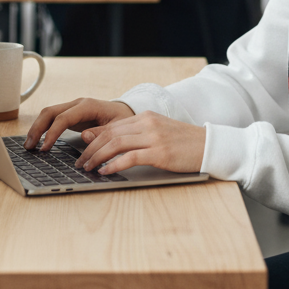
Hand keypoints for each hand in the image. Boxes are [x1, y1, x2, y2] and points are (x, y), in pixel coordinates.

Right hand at [25, 97, 133, 151]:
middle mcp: (77, 104)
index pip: (63, 118)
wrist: (126, 112)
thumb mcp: (118, 128)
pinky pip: (53, 119)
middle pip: (50, 112)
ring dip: (37, 128)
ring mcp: (73, 108)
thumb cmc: (123, 120)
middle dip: (37, 128)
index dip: (52, 133)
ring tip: (29, 146)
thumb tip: (84, 137)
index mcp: (88, 106)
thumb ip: (101, 133)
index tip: (45, 148)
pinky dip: (43, 129)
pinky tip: (38, 141)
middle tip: (29, 147)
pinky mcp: (71, 115)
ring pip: (48, 114)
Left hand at [75, 110, 205, 174]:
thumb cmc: (184, 143)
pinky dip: (114, 164)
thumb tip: (109, 141)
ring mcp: (154, 137)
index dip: (94, 139)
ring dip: (97, 157)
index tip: (82, 150)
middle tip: (79, 162)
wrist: (209, 145)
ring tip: (88, 168)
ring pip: (116, 143)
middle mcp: (147, 123)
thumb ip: (135, 135)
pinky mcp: (160, 152)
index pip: (112, 126)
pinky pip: (130, 157)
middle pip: (110, 133)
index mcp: (146, 117)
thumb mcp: (158, 133)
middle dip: (90, 148)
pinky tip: (105, 171)